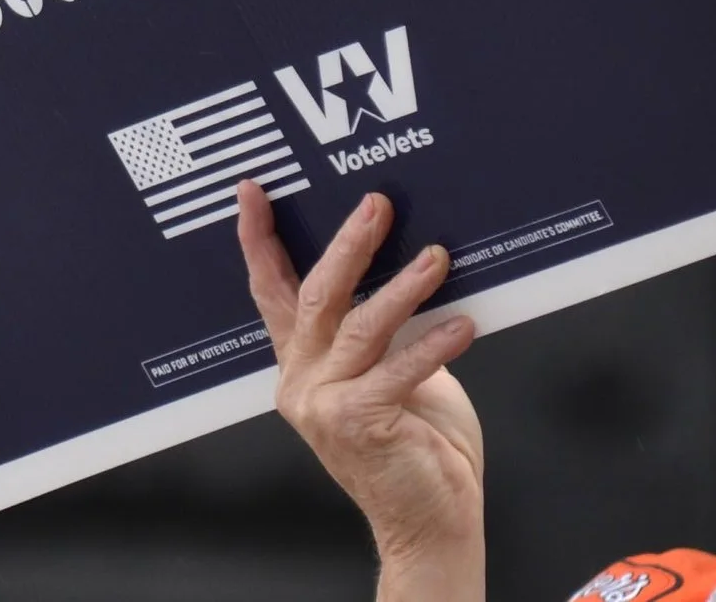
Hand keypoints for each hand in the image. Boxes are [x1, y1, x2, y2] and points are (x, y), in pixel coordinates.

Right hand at [236, 181, 484, 601]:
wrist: (431, 524)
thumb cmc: (419, 446)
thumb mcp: (393, 374)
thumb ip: (384, 331)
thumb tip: (409, 266)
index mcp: (301, 365)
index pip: (271, 291)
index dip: (259, 238)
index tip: (254, 191)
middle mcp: (301, 381)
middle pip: (315, 296)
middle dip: (346, 245)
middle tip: (377, 206)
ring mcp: (323, 404)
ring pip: (358, 325)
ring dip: (402, 287)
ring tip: (436, 258)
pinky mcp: (357, 423)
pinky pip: (397, 369)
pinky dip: (432, 343)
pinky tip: (462, 325)